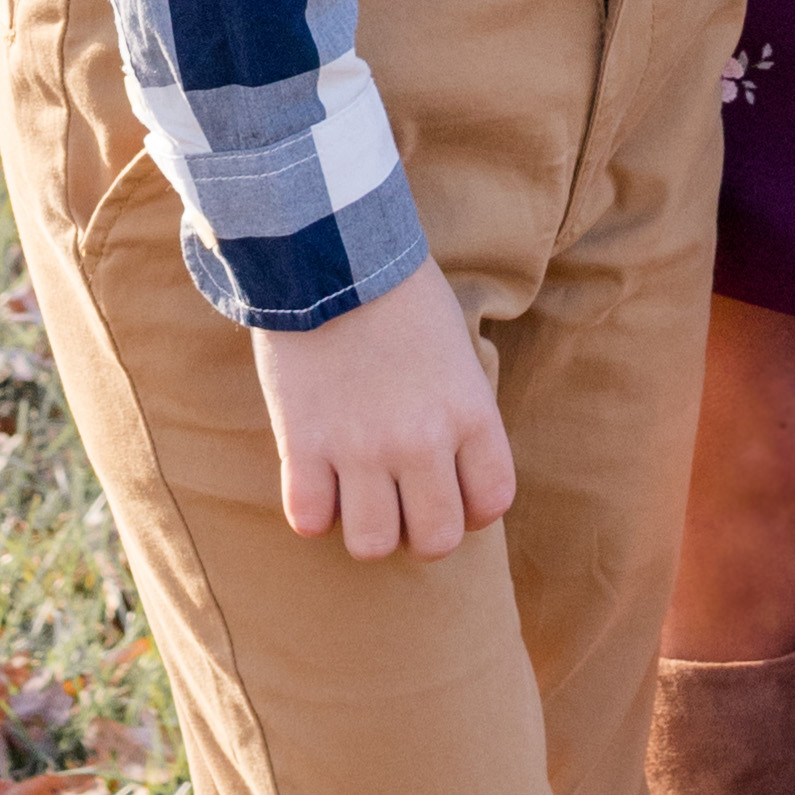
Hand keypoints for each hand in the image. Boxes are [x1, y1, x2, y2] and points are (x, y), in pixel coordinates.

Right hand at [252, 258, 516, 559]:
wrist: (327, 249)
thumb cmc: (398, 293)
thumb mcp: (455, 350)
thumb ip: (459, 412)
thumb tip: (449, 466)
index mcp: (470, 413)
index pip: (491, 503)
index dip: (470, 508)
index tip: (448, 490)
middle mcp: (422, 441)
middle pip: (434, 541)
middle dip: (418, 531)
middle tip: (399, 502)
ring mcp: (361, 447)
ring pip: (372, 544)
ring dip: (363, 527)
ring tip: (353, 495)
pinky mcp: (304, 444)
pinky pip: (308, 520)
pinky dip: (310, 509)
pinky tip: (312, 479)